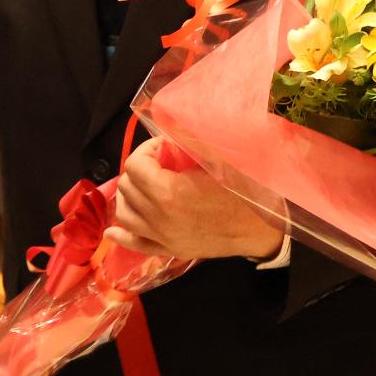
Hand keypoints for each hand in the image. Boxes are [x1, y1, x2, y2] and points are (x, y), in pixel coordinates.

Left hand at [106, 137, 282, 261]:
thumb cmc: (244, 192)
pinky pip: (135, 245)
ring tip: (144, 186)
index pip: (135, 166)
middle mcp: (159, 218)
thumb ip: (191, 142)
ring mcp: (162, 238)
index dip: (147, 151)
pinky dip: (120, 236)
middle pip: (127, 188)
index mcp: (169, 193)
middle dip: (139, 170)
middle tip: (159, 163)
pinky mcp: (170, 250)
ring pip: (125, 215)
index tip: (164, 147)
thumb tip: (170, 125)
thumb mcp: (220, 160)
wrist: (263, 229)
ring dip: (129, 196)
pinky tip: (113, 231)